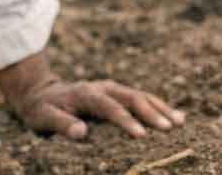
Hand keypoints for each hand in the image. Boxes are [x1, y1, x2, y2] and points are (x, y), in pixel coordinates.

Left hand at [9, 78, 184, 139]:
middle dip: (150, 112)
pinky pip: (142, 98)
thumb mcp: (44, 118)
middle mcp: (102, 87)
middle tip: (169, 128)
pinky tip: (176, 116)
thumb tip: (81, 133)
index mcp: (86, 93)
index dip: (125, 120)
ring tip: (180, 122)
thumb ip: (61, 124)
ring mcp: (112, 88)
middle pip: (131, 97)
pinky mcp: (117, 93)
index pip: (109, 107)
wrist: (41, 92)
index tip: (141, 135)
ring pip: (140, 95)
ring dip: (160, 108)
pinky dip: (159, 106)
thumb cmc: (43, 109)